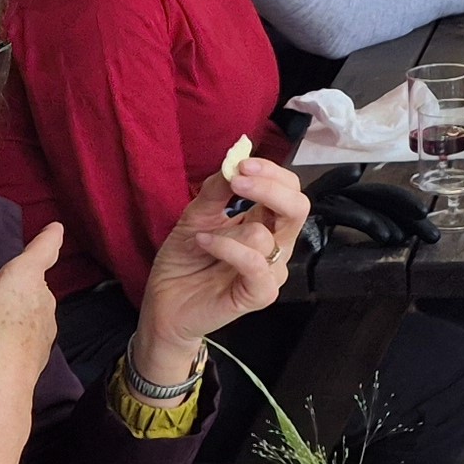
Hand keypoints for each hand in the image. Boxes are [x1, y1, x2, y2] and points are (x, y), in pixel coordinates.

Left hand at [140, 159, 301, 359]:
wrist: (165, 304)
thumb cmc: (184, 262)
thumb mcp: (195, 216)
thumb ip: (216, 190)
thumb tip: (234, 159)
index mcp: (266, 222)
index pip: (289, 190)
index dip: (272, 173)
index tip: (243, 164)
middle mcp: (275, 245)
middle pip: (298, 208)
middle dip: (270, 188)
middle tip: (239, 180)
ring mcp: (270, 271)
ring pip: (268, 236)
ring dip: (228, 229)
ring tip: (199, 234)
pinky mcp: (260, 295)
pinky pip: (255, 265)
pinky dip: (228, 249)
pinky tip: (204, 243)